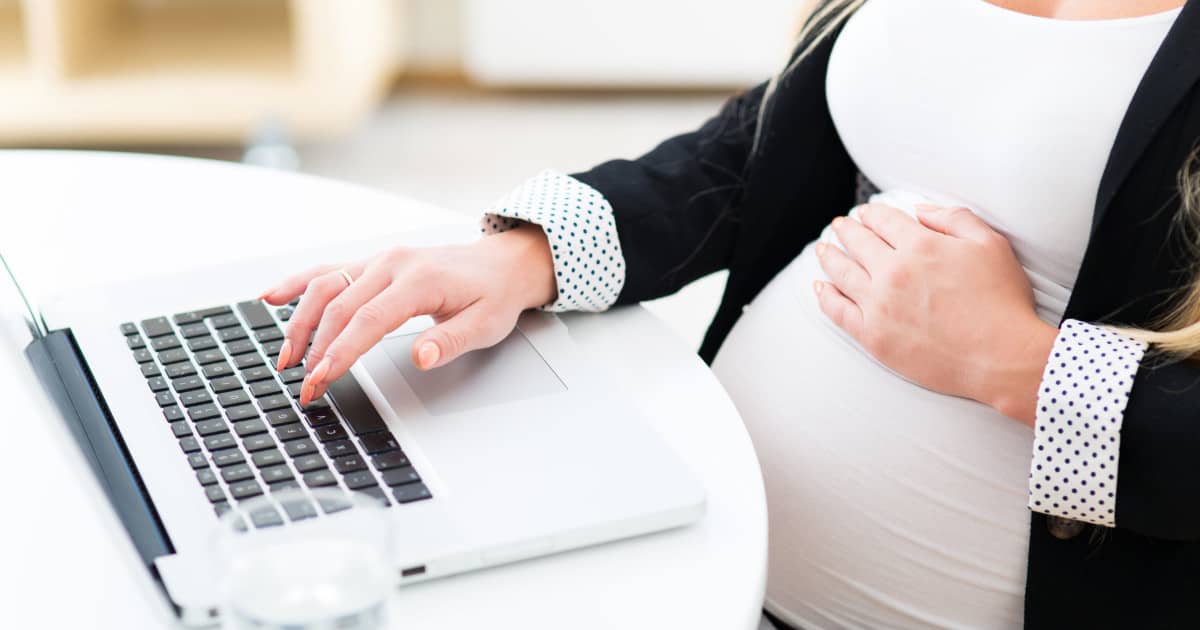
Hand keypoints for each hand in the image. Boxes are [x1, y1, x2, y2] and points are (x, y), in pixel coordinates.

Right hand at [260, 223, 556, 404]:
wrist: (501, 265)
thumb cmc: (493, 296)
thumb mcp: (485, 325)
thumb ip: (450, 341)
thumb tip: (421, 358)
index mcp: (420, 280)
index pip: (369, 319)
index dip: (341, 350)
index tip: (321, 378)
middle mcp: (393, 264)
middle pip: (340, 305)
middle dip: (316, 348)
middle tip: (304, 386)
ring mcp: (380, 260)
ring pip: (326, 286)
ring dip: (300, 322)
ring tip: (284, 358)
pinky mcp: (372, 263)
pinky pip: (329, 271)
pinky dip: (297, 284)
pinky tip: (270, 298)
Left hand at [814, 203, 1057, 424]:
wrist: (1000, 356)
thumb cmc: (1002, 301)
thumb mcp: (990, 244)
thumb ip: (954, 219)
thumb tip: (920, 211)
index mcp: (920, 245)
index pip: (884, 221)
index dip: (871, 214)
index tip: (864, 213)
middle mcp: (892, 271)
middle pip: (858, 243)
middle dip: (846, 230)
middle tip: (838, 225)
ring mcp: (879, 305)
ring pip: (842, 273)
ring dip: (829, 256)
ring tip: (823, 249)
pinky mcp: (873, 335)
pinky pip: (838, 311)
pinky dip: (825, 296)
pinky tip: (820, 287)